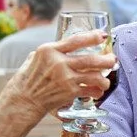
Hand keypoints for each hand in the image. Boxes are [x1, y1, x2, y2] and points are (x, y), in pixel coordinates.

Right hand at [0, 30, 116, 121]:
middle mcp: (59, 63)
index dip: (92, 37)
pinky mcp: (69, 92)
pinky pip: (90, 90)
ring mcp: (65, 78)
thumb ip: (52, 51)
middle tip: (113, 60)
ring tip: (107, 81)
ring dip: (105, 79)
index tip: (103, 36)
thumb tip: (67, 46)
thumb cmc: (28, 78)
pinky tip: (98, 92)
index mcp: (49, 50)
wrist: (23, 100)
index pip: (76, 40)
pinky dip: (97, 92)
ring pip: (95, 76)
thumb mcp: (35, 57)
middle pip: (91, 59)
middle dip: (107, 60)